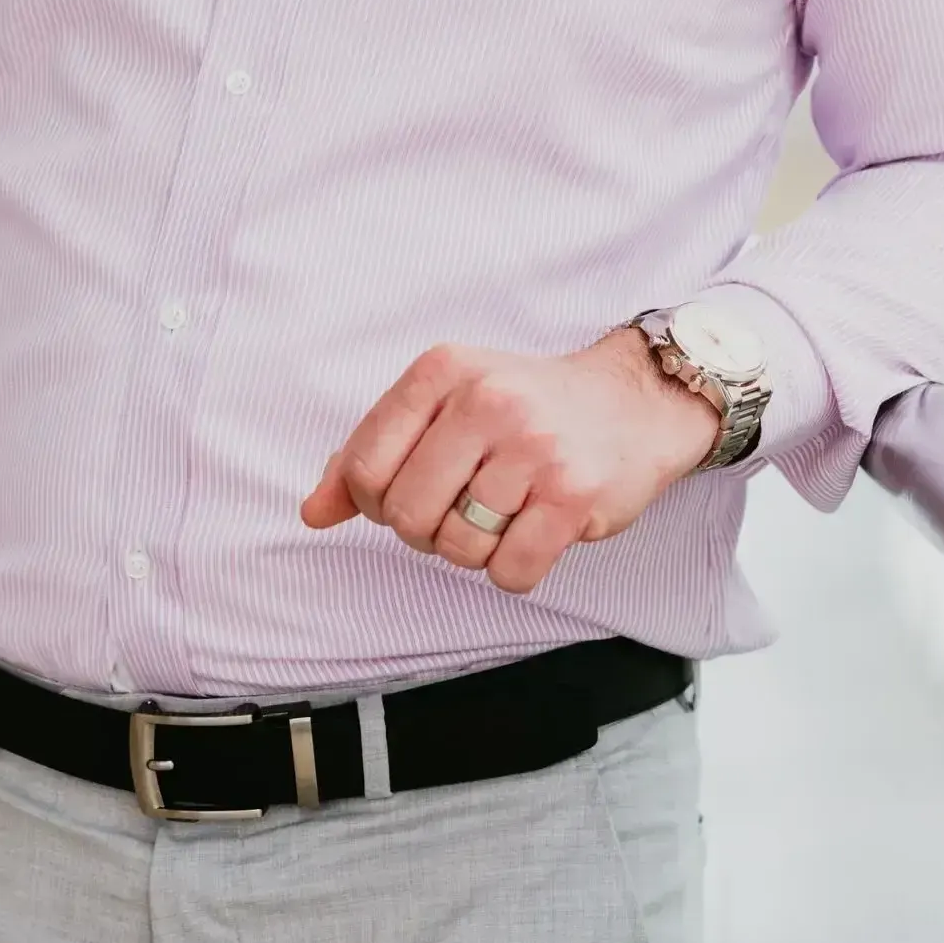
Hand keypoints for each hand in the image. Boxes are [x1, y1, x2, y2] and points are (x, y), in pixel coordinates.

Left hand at [299, 325, 717, 595]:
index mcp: (442, 370)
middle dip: (427, 530)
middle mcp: (486, 400)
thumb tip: (311, 513)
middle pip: (406, 517)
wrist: (632, 403)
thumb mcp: (443, 404)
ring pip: (457, 550)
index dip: (377, 501)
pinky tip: (535, 530)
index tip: (414, 489)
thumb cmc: (524, 408)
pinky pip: (510, 572)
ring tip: (506, 511)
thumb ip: (371, 453)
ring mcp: (533, 446)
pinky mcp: (573, 494)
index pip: (365, 468)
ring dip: (476, 549)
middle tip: (466, 506)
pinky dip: (515, 569)